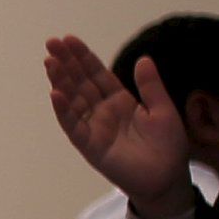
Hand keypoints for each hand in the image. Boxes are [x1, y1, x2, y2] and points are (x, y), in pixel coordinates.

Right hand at [42, 36, 195, 218]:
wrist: (168, 179)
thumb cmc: (168, 147)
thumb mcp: (163, 110)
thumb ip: (151, 86)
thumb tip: (143, 58)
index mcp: (119, 100)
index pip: (96, 74)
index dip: (83, 57)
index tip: (69, 39)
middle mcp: (102, 112)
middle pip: (80, 83)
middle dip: (66, 63)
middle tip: (51, 43)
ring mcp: (94, 128)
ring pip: (72, 101)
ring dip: (60, 81)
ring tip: (50, 62)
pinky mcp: (91, 146)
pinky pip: (73, 126)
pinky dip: (64, 111)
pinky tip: (56, 94)